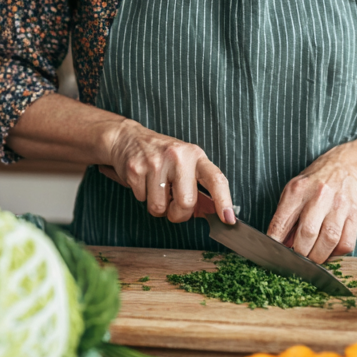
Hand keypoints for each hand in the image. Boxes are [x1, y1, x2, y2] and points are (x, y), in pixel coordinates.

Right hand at [99, 120, 234, 224]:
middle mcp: (177, 156)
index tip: (229, 218)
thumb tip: (213, 213)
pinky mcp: (136, 169)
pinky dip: (143, 197)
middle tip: (174, 207)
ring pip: (160, 207)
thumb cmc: (162, 155)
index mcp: (195, 155)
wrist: (128, 138)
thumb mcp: (185, 164)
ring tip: (156, 189)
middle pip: (186, 202)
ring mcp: (155, 162)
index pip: (215, 179)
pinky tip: (144, 182)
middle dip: (179, 214)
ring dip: (158, 207)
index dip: (224, 200)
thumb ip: (199, 188)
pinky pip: (142, 200)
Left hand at [266, 147, 356, 263]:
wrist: (344, 167)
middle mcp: (319, 196)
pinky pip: (346, 243)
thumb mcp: (293, 192)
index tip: (276, 255)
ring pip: (329, 240)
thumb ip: (285, 218)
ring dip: (318, 256)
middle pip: (307, 233)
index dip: (276, 243)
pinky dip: (336, 254)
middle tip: (297, 259)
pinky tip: (329, 250)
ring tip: (312, 258)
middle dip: (300, 253)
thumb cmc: (314, 184)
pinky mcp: (354, 214)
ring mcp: (338, 205)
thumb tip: (281, 246)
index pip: (281, 222)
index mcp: (297, 191)